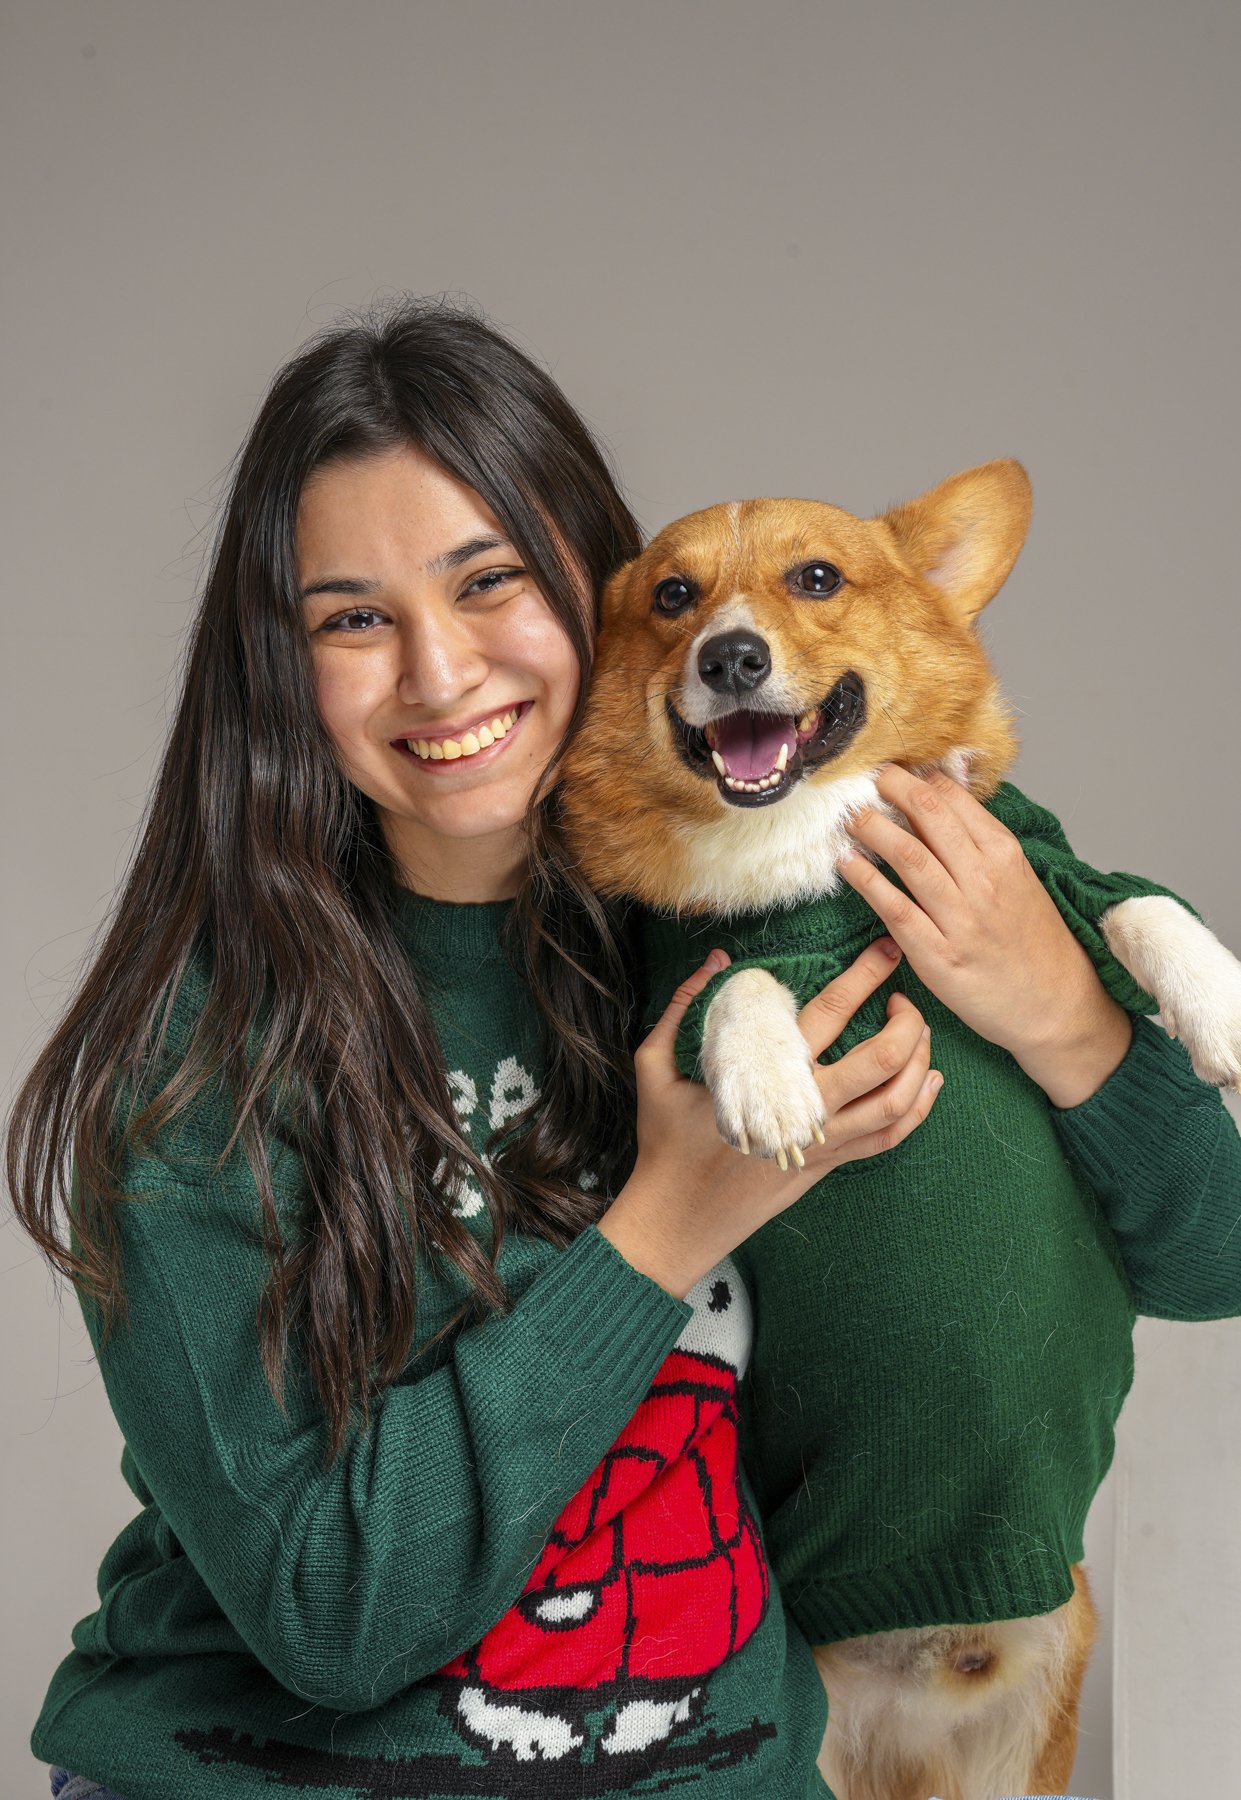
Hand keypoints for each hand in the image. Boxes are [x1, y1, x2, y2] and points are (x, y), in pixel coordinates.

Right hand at [598, 940, 941, 1296]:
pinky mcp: (829, 1164)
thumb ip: (681, 1006)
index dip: (865, 976)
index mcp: (769, 1074)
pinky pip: (889, 1138)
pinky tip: (929, 1083)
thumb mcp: (654, 1065)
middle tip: (906, 990)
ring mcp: (824, 1140)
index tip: (885, 949)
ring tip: (917, 1033)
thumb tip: (714, 960)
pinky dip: (918, 1109)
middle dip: (908, 1018)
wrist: (679, 1218)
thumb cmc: (665, 1142)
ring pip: (897, 1100)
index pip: (832, 1012)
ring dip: (919, 1061)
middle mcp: (807, 1107)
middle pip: (881, 1057)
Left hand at [836, 764, 1132, 1107]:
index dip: (916, 777)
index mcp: (1004, 854)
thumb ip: (978, 836)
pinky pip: (896, 909)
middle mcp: (984, 880)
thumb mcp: (1016, 877)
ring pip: (909, 856)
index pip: (953, 798)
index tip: (891, 769)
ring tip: (850, 816)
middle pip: (929, 816)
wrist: (1055, 1003)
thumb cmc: (1030, 938)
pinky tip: (847, 864)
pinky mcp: (939, 956)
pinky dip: (866, 881)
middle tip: (864, 777)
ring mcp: (962, 918)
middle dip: (891, 788)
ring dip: (872, 829)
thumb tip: (943, 785)